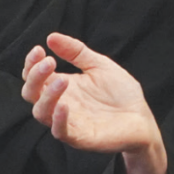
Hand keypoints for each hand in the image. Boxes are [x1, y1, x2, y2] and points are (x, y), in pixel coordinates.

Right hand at [22, 33, 161, 155]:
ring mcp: (68, 121)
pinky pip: (61, 131)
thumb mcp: (99, 65)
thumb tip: (51, 36)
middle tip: (49, 62)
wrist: (142, 118)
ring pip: (41, 113)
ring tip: (63, 80)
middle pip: (31, 93)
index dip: (31, 63)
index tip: (40, 49)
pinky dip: (58, 119)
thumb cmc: (121, 93)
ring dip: (47, 96)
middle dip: (35, 76)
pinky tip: (64, 105)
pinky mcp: (80, 137)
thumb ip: (76, 52)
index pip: (34, 76)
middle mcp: (59, 104)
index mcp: (61, 86)